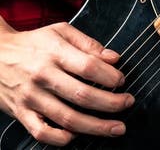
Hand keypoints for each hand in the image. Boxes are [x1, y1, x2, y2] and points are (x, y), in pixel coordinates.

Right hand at [0, 21, 133, 145]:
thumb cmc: (32, 43)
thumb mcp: (60, 31)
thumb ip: (88, 44)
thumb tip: (114, 58)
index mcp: (55, 52)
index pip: (88, 66)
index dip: (109, 75)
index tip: (122, 80)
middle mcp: (44, 76)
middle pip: (82, 95)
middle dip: (110, 103)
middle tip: (128, 103)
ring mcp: (32, 97)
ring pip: (67, 117)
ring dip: (95, 126)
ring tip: (116, 128)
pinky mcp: (21, 113)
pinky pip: (42, 132)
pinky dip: (61, 138)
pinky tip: (77, 136)